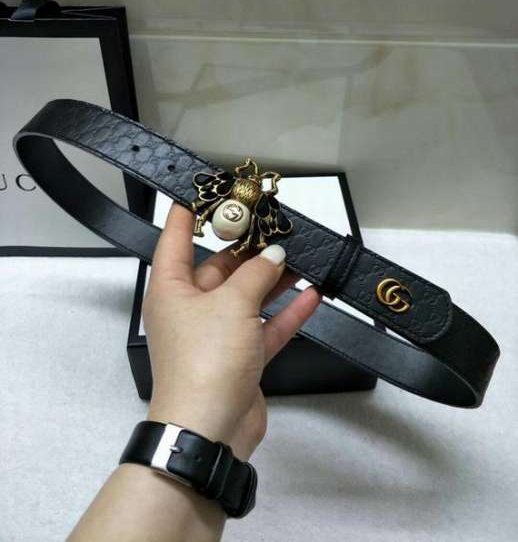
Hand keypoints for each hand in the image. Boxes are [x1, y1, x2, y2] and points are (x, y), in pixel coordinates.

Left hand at [143, 203, 321, 459]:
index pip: (178, 238)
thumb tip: (274, 256)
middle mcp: (191, 308)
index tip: (210, 190)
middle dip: (248, 248)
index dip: (192, 212)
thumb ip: (256, 275)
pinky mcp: (240, 356)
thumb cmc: (203, 363)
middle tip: (273, 224)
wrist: (210, 430)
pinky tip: (310, 295)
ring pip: (247, 295)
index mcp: (172, 289)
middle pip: (220, 267)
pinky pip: (265, 326)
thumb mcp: (231, 304)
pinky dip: (286, 312)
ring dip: (273, 279)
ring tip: (299, 254)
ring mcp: (216, 333)